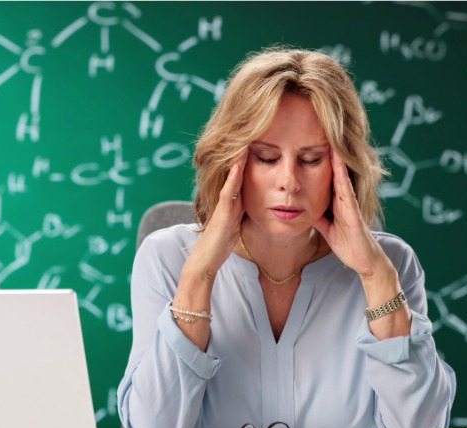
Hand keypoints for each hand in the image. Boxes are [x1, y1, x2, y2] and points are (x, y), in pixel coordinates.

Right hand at [188, 148, 247, 280]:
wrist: (206, 260)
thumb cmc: (221, 243)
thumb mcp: (237, 222)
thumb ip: (242, 210)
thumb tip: (257, 202)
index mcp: (233, 199)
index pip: (242, 174)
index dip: (249, 158)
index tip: (260, 139)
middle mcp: (226, 198)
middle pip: (236, 170)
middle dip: (243, 152)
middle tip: (253, 129)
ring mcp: (223, 204)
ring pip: (231, 177)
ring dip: (238, 158)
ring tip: (246, 139)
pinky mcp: (222, 214)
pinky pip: (228, 193)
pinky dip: (233, 179)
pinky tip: (238, 166)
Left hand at [313, 149, 388, 278]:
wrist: (365, 261)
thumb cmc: (347, 244)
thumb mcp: (326, 228)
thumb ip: (317, 216)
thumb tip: (302, 208)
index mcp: (336, 202)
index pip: (326, 178)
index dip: (318, 162)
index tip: (309, 144)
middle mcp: (344, 199)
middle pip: (334, 173)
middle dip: (328, 155)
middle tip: (322, 133)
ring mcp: (350, 205)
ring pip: (341, 178)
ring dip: (336, 160)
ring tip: (330, 141)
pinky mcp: (354, 213)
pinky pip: (347, 193)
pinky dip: (342, 178)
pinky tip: (338, 166)